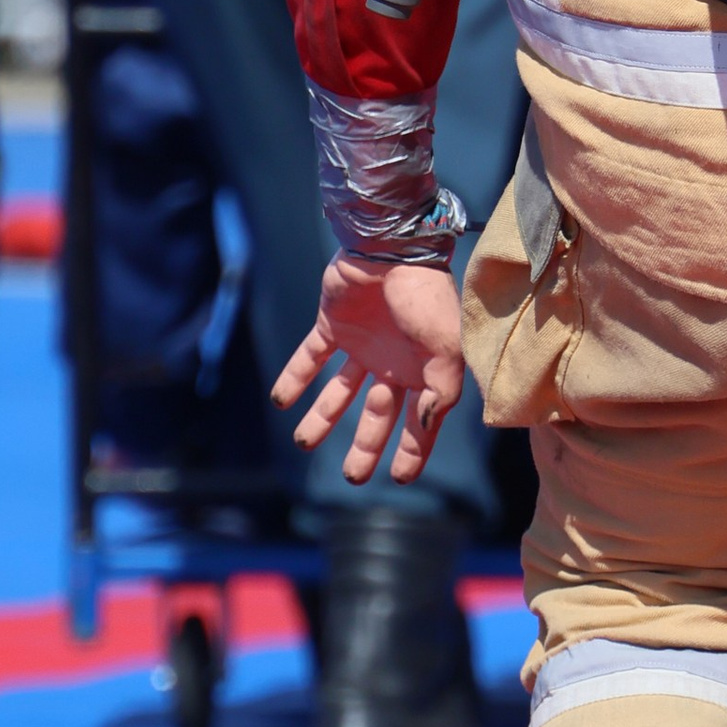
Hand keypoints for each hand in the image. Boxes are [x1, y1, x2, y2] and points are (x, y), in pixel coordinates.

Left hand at [274, 254, 467, 485]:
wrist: (392, 248)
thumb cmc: (426, 297)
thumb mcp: (446, 348)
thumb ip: (440, 392)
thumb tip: (426, 427)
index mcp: (423, 370)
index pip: (419, 422)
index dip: (412, 450)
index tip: (398, 478)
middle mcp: (392, 362)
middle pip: (377, 414)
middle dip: (365, 446)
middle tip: (352, 478)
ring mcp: (361, 345)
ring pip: (339, 392)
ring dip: (322, 417)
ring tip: (303, 442)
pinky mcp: (332, 326)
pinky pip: (309, 358)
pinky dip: (294, 378)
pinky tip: (280, 400)